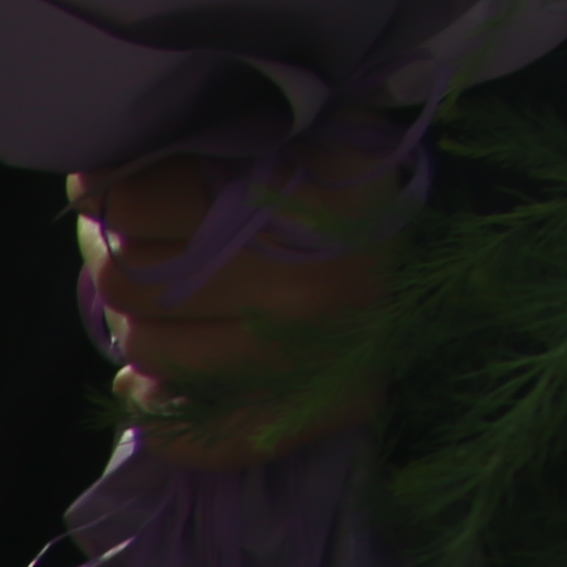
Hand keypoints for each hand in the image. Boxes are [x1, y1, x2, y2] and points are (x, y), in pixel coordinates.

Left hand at [68, 156, 397, 458]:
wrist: (466, 259)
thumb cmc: (370, 183)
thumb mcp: (312, 128)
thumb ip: (228, 135)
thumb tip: (99, 168)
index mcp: (304, 200)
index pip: (139, 203)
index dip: (113, 189)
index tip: (119, 181)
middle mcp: (310, 288)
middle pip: (130, 278)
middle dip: (118, 255)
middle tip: (139, 240)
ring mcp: (311, 363)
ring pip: (146, 349)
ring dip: (140, 322)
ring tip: (168, 298)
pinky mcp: (315, 416)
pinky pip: (197, 438)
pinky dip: (158, 410)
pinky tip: (150, 383)